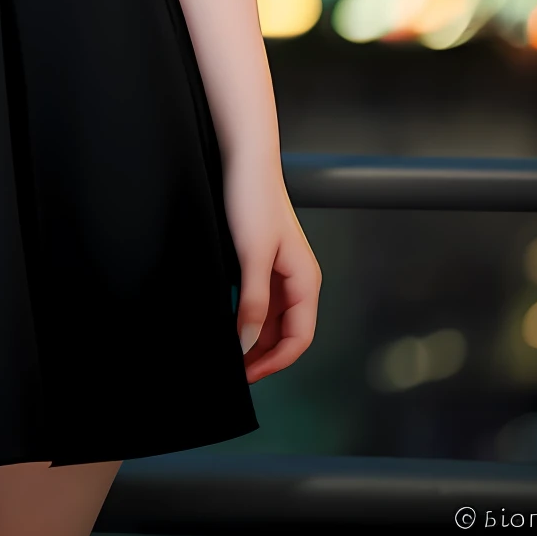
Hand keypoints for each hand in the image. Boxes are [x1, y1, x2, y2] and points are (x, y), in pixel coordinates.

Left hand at [225, 156, 319, 382]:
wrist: (245, 159)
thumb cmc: (253, 199)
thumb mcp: (252, 255)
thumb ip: (255, 301)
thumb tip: (249, 343)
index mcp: (306, 282)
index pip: (298, 338)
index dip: (275, 362)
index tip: (248, 376)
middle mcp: (297, 280)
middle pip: (287, 333)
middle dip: (264, 356)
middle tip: (234, 371)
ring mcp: (280, 271)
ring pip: (273, 319)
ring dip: (256, 339)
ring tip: (230, 353)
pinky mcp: (263, 260)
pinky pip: (261, 300)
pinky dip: (249, 317)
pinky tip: (230, 322)